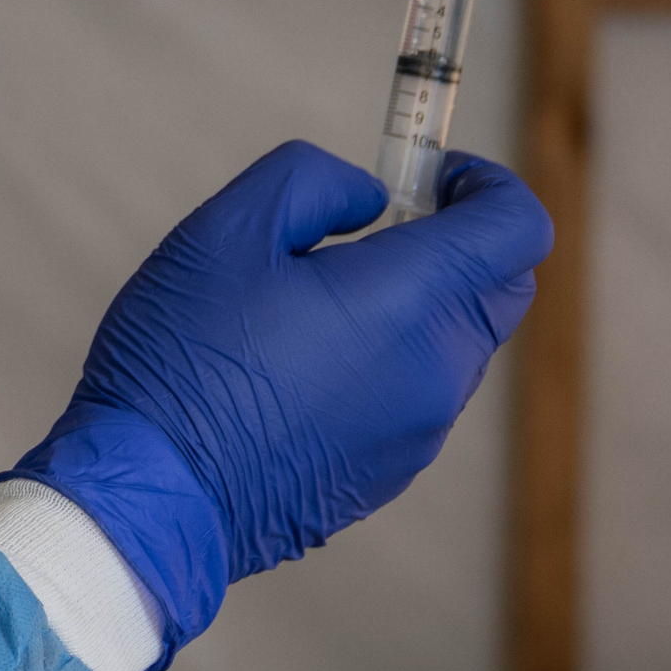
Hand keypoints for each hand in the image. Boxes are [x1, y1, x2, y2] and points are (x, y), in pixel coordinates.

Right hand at [1, 144, 549, 657]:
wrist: (153, 495)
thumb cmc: (183, 357)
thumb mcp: (227, 228)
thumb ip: (315, 182)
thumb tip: (372, 199)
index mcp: (409, 301)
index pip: (516, 228)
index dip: (489, 185)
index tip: (434, 175)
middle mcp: (436, 371)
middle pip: (499, 287)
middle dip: (460, 242)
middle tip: (381, 226)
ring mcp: (419, 431)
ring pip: (458, 344)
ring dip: (419, 305)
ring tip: (320, 301)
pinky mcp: (391, 471)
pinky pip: (418, 396)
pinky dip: (391, 362)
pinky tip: (305, 364)